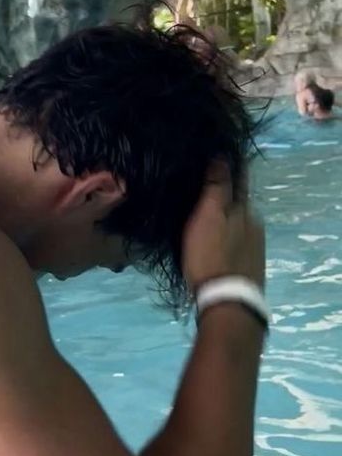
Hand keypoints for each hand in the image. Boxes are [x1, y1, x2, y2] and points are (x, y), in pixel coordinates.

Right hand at [182, 161, 264, 293]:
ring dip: (226, 217)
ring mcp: (255, 242)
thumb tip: (222, 156)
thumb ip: (217, 188)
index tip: (215, 157)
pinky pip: (238, 239)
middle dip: (225, 194)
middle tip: (201, 190)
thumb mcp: (208, 217)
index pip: (238, 178)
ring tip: (205, 219)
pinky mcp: (250, 261)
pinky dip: (227, 235)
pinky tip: (215, 242)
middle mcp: (254, 221)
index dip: (228, 167)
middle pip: (239, 201)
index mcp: (243, 208)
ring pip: (239, 221)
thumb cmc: (210, 255)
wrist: (227, 299)